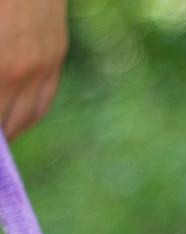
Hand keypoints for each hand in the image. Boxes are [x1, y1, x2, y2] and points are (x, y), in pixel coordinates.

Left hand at [0, 0, 66, 139]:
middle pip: (5, 120)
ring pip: (25, 116)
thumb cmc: (2, 0)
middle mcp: (19, 72)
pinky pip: (42, 100)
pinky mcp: (54, 57)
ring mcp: (41, 66)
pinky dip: (27, 117)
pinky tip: (16, 122)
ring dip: (9, 132)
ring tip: (1, 141)